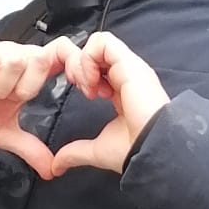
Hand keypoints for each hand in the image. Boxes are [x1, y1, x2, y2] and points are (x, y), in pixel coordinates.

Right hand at [0, 35, 84, 178]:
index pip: (61, 52)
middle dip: (23, 87)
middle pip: (38, 59)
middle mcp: (14, 56)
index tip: (80, 87)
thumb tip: (51, 170)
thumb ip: (30, 148)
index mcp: (28, 73)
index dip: (75, 63)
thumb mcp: (4, 134)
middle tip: (4, 98)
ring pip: (13, 60)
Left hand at [51, 32, 169, 176]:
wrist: (151, 150)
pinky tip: (91, 81)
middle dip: (80, 65)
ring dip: (83, 61)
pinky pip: (103, 42)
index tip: (82, 92)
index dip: (83, 74)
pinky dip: (88, 58)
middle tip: (79, 85)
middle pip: (98, 52)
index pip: (100, 69)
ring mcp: (129, 67)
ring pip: (99, 42)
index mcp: (123, 91)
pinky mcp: (129, 63)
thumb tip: (57, 166)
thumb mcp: (97, 150)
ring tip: (86, 83)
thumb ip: (75, 152)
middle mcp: (127, 75)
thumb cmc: (135, 150)